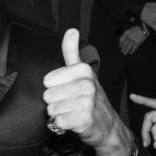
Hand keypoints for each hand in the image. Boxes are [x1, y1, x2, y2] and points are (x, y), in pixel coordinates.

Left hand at [43, 29, 134, 155]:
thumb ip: (71, 51)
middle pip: (48, 95)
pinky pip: (59, 121)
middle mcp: (87, 84)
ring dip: (60, 114)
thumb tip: (71, 30)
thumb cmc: (90, 97)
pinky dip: (63, 125)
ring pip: (52, 109)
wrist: (107, 125)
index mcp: (83, 70)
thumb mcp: (82, 72)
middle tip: (71, 103)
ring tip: (73, 112)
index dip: (55, 88)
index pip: (47, 81)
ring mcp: (87, 102)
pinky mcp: (85, 120)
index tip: (68, 89)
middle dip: (56, 102)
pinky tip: (75, 122)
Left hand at [118, 26, 147, 54]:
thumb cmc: (136, 28)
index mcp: (126, 33)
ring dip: (126, 51)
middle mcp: (129, 37)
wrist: (143, 28)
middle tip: (122, 51)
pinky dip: (132, 51)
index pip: (121, 40)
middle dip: (123, 48)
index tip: (120, 46)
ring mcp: (133, 40)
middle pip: (124, 44)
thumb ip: (125, 35)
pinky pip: (134, 48)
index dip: (120, 44)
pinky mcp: (137, 42)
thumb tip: (122, 41)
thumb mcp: (129, 30)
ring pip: (128, 47)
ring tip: (125, 53)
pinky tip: (130, 53)